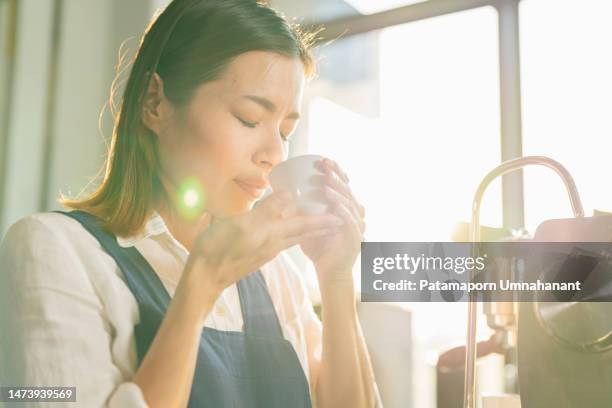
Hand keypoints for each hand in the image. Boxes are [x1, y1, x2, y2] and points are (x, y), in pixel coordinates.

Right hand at [184, 190, 344, 297]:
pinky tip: (289, 234)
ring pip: (293, 238)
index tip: (339, 212)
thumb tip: (288, 194)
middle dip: (322, 225)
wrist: (205, 278)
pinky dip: (292, 236)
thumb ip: (267, 210)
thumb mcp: (242, 225)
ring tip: (322, 226)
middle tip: (340, 221)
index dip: (322, 217)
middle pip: (303, 232)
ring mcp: (265, 252)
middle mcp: (273, 245)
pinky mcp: (256, 256)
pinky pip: (282, 243)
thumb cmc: (218, 249)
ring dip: (309, 231)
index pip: (304, 224)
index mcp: (272, 235)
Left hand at [299, 158, 365, 285]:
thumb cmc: (320, 247)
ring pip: (350, 204)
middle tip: (324, 167)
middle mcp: (354, 213)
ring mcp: (356, 226)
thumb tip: (281, 194)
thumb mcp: (307, 224)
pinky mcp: (355, 239)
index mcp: (344, 207)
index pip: (342, 184)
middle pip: (347, 190)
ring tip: (326, 184)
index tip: (323, 160)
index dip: (335, 171)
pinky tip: (336, 205)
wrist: (330, 272)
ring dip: (338, 193)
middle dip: (336, 177)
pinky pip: (351, 223)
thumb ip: (300, 210)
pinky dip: (344, 213)